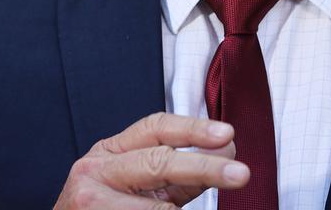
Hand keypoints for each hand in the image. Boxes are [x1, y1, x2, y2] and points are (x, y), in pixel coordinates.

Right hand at [54, 112, 249, 208]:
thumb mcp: (141, 187)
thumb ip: (181, 174)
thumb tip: (227, 153)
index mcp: (109, 151)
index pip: (155, 128)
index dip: (193, 129)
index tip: (227, 135)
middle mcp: (94, 170)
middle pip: (158, 161)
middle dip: (204, 166)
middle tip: (240, 174)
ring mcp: (89, 201)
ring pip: (155, 206)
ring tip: (193, 208)